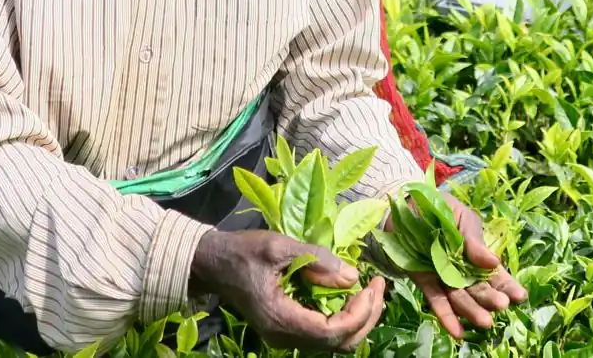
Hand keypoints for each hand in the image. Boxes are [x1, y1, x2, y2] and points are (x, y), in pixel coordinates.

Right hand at [190, 230, 385, 352]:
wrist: (214, 263)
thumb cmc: (243, 252)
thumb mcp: (279, 246)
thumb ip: (316, 260)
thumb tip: (352, 277)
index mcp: (281, 319)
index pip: (332, 332)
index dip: (360, 313)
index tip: (372, 285)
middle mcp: (284, 336)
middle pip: (339, 344)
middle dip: (366, 317)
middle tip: (378, 286)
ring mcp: (285, 336)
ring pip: (334, 343)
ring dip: (358, 319)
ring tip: (371, 290)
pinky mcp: (287, 330)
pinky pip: (323, 335)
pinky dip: (344, 319)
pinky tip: (352, 296)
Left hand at [401, 192, 526, 338]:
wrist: (403, 205)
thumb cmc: (439, 209)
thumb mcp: (461, 218)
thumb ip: (474, 240)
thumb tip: (495, 262)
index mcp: (476, 254)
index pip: (495, 274)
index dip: (507, 286)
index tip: (519, 297)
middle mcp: (462, 271)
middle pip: (478, 289)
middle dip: (490, 299)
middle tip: (500, 306)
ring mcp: (443, 278)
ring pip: (459, 299)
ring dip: (471, 311)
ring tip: (483, 321)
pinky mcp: (423, 282)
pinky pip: (436, 301)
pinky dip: (446, 317)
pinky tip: (457, 332)